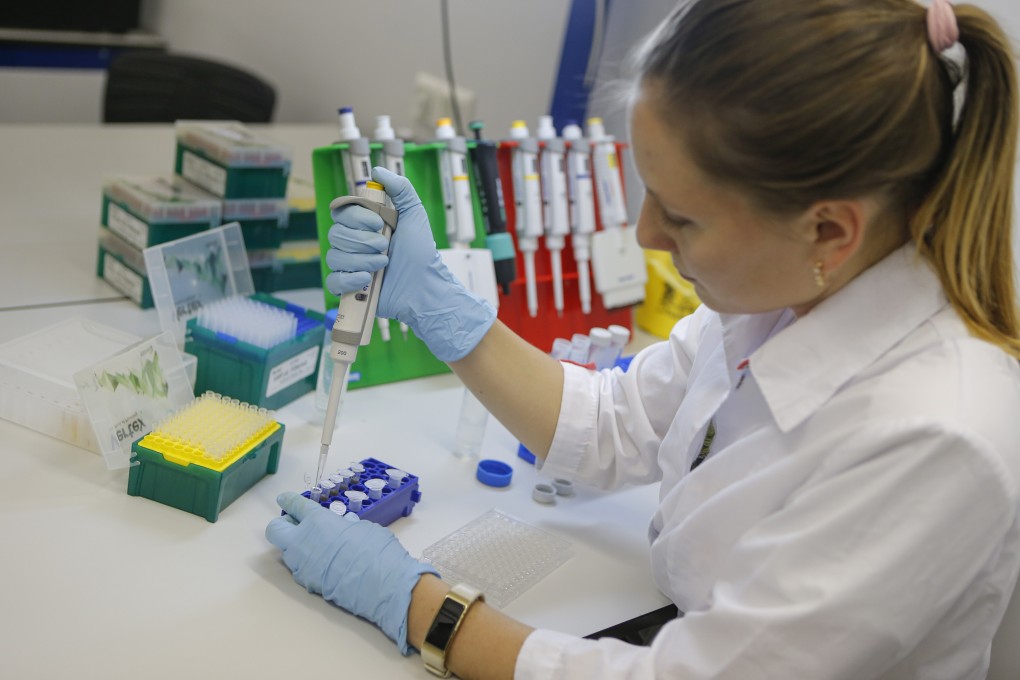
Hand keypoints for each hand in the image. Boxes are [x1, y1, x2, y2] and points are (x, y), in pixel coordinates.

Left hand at [265, 492, 437, 654]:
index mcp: (317, 521)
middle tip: (296, 525)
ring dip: (297, 546)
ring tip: (318, 548)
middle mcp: (302, 541)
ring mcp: (302, 565)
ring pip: (287, 551)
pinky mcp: (307, 584)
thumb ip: (345, 525)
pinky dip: (308, 564)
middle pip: (275, 529)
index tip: (284, 499)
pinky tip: (327, 565)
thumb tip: (342, 524)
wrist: (382, 586)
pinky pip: (300, 569)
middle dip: (282, 524)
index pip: (294, 506)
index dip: (288, 501)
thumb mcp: (363, 528)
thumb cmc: (377, 550)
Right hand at [325, 166, 495, 362]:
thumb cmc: (421, 253)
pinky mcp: (349, 288)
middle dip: (362, 241)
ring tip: (384, 264)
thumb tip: (377, 169)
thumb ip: (401, 189)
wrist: (425, 287)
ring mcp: (350, 266)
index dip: (357, 217)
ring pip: (334, 257)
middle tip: (385, 246)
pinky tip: (368, 279)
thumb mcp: (415, 215)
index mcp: (364, 225)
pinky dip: (349, 279)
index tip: (379, 223)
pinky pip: (333, 280)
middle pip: (335, 234)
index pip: (342, 212)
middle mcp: (353, 244)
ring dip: (361, 259)